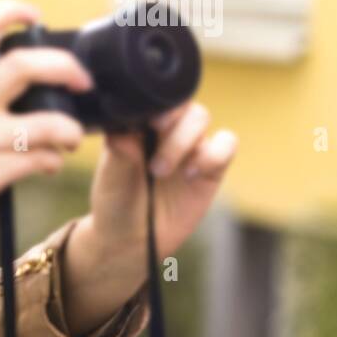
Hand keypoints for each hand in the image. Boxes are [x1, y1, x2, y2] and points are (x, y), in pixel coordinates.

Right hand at [0, 0, 92, 310]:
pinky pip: (40, 161)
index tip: (35, 16)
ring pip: (48, 122)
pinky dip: (52, 162)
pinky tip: (46, 166)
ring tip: (70, 139)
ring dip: (70, 130)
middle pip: (25, 64)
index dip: (11, 11)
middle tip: (81, 82)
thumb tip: (11, 74)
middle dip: (65, 68)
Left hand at [61, 101, 237, 336]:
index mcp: (138, 124)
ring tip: (162, 171)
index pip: (156, 97)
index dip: (157, 104)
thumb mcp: (110, 178)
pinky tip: (191, 174)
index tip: (148, 124)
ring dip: (185, 141)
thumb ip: (119, 152)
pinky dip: (213, 154)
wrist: (131, 239)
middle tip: (153, 155)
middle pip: (182, 102)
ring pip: (202, 117)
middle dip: (171, 126)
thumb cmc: (115, 203)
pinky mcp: (211, 167)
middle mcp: (166, 130)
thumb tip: (123, 130)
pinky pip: (227, 144)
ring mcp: (190, 146)